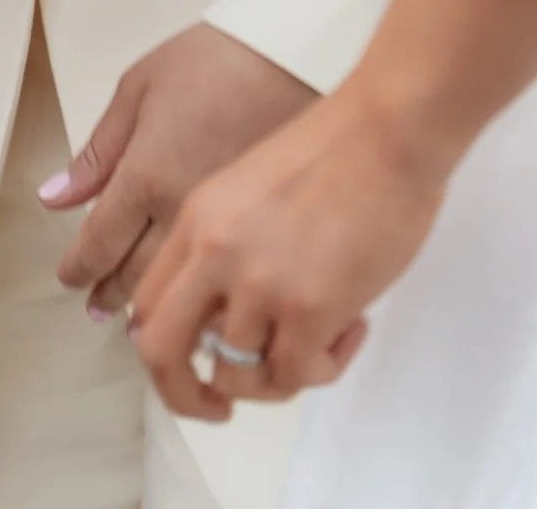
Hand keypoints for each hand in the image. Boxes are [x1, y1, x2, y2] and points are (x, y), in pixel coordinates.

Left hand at [43, 25, 313, 321]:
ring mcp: (223, 228)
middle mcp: (178, 212)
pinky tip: (189, 302)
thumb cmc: (216, 59)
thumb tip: (54, 198)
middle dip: (109, 291)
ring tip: (135, 317)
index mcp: (144, 175)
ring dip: (148, 303)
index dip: (78, 267)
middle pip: (131, 272)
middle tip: (95, 303)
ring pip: (174, 285)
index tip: (70, 276)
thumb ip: (97, 152)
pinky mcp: (257, 230)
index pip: (97, 242)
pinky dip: (195, 297)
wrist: (293, 54)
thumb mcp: (139, 87)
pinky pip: (215, 279)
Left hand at [126, 84, 446, 421]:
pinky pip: (296, 376)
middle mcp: (215, 254)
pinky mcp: (307, 308)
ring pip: (236, 377)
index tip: (193, 362)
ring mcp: (258, 284)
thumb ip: (226, 242)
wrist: (389, 129)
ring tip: (320, 343)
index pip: (147, 303)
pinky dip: (323, 368)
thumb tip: (229, 308)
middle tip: (219, 408)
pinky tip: (353, 328)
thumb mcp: (250, 182)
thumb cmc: (338, 143)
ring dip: (276, 378)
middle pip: (160, 353)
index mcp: (198, 219)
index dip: (164, 346)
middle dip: (183, 396)